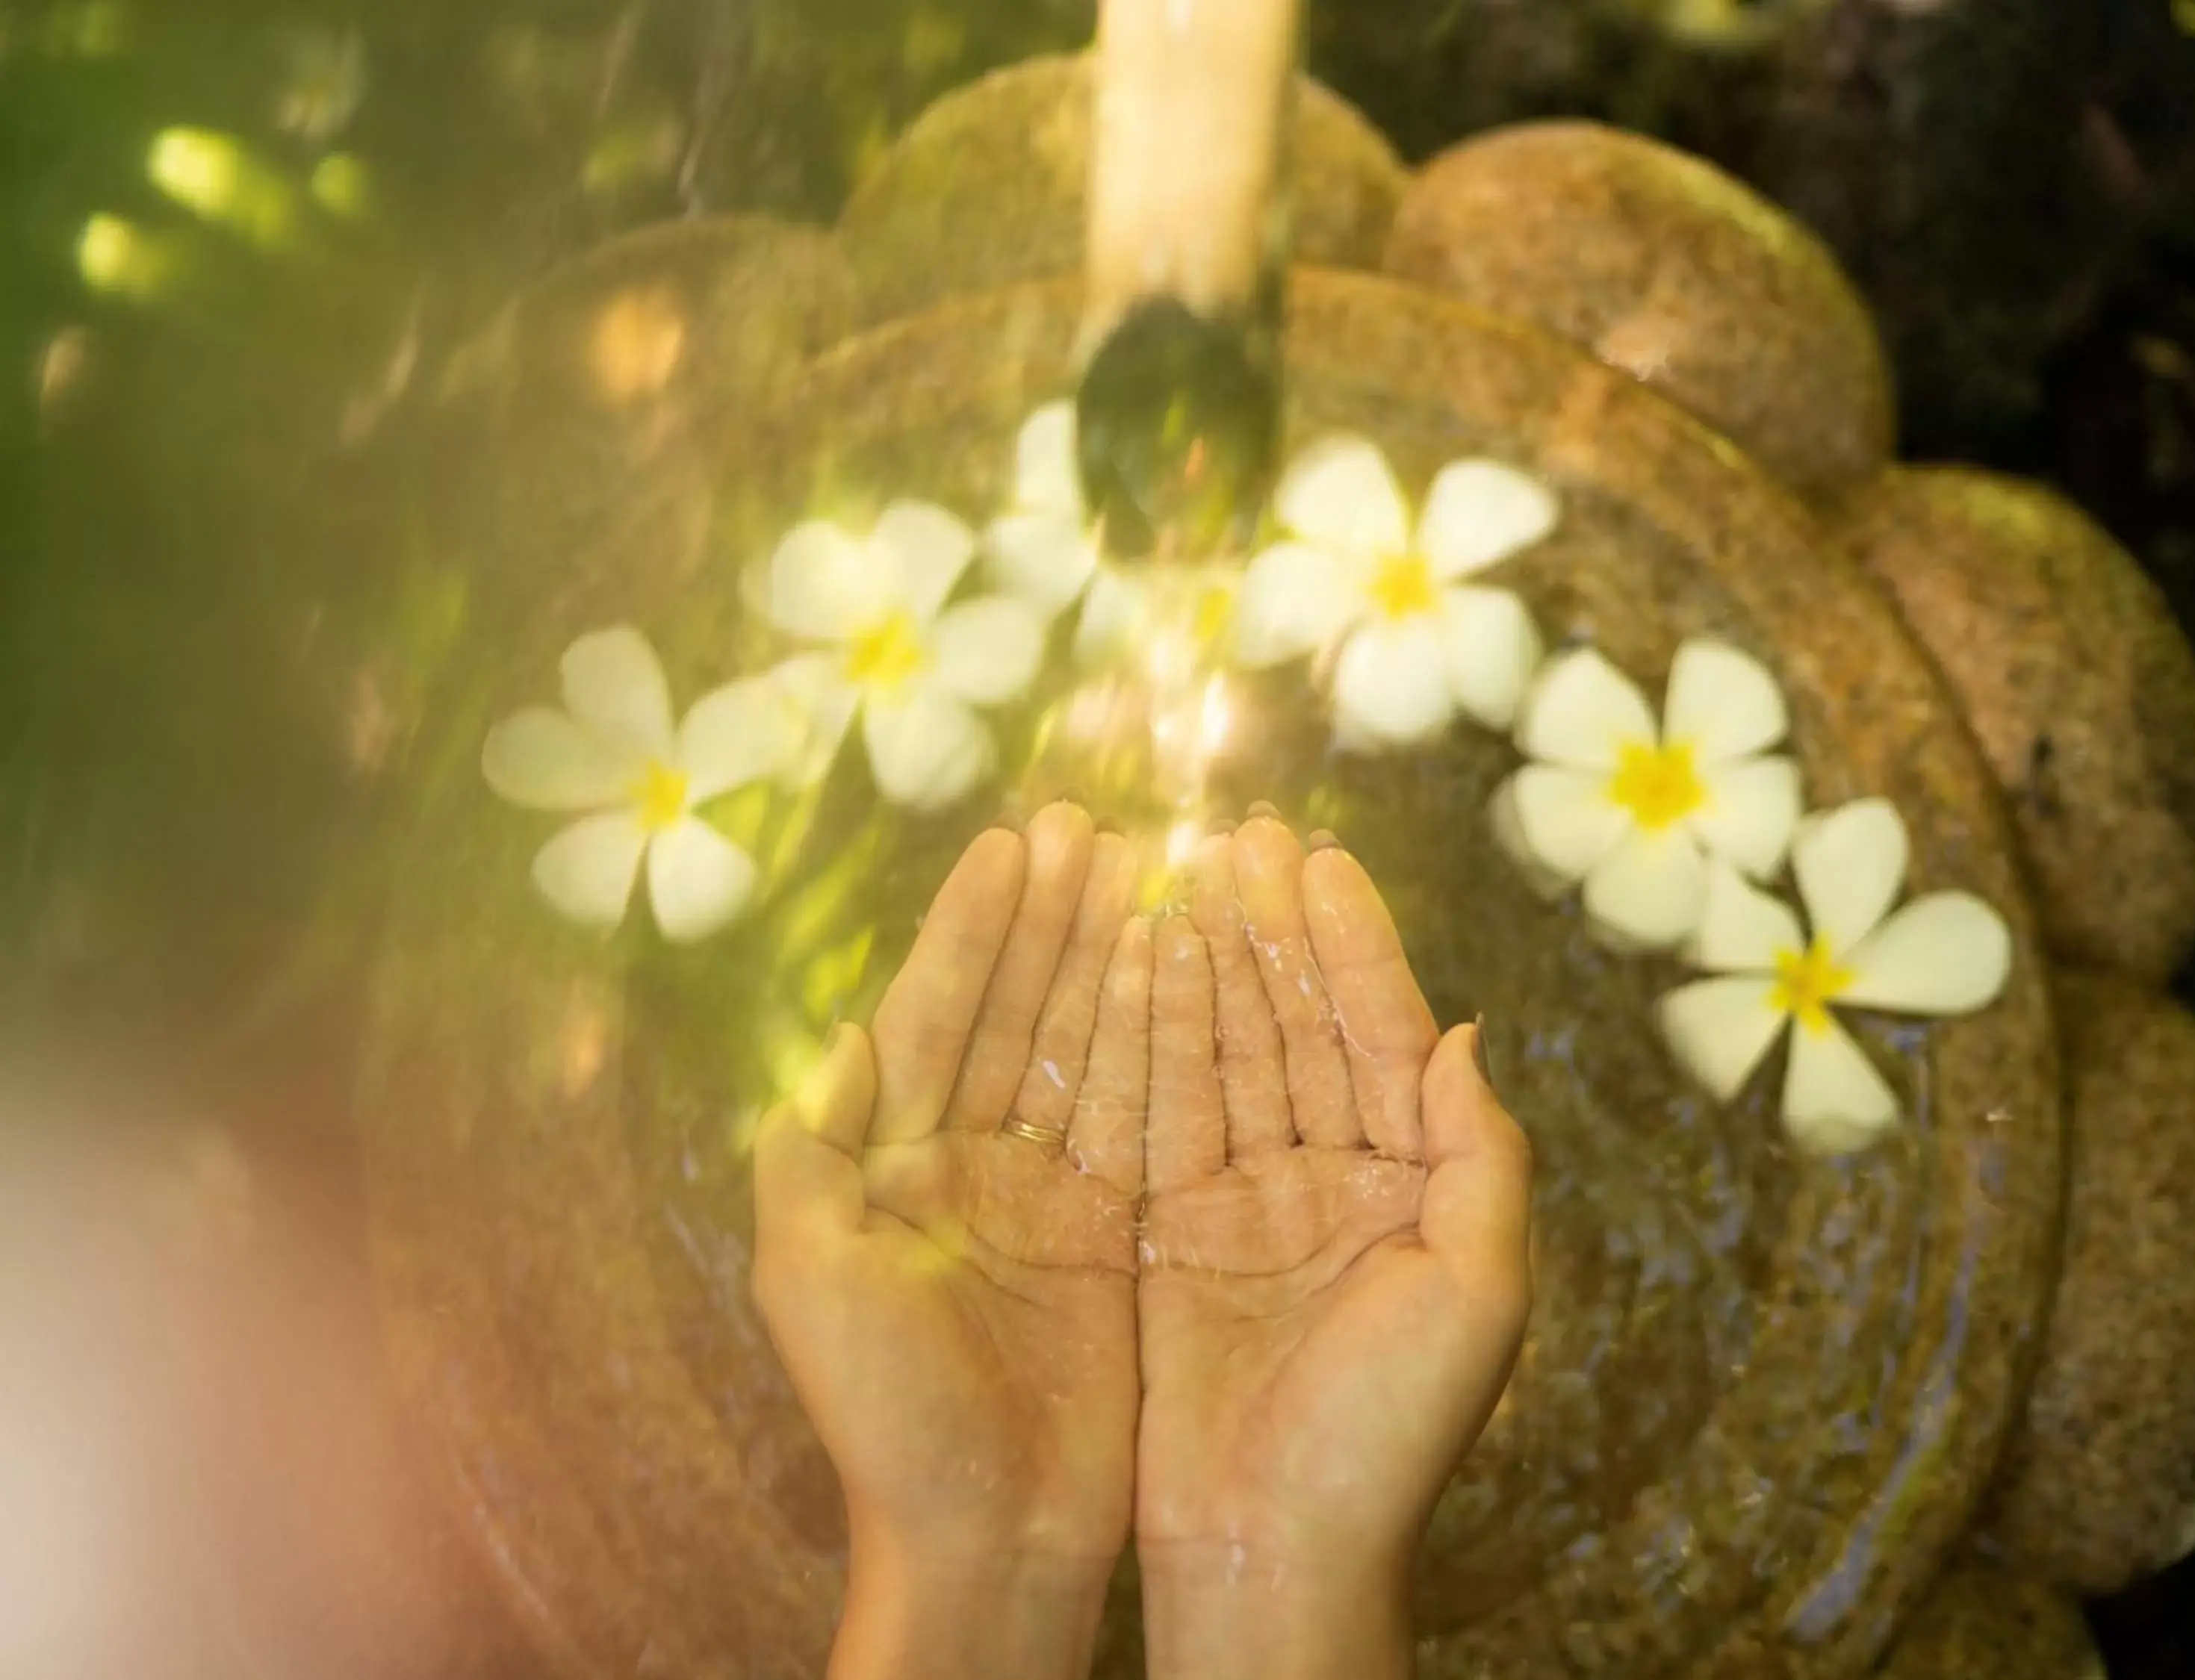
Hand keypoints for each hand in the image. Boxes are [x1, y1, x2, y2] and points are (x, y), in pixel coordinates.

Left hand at [752, 803, 1147, 1679]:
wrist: (987, 1535)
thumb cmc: (887, 1414)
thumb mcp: (810, 1278)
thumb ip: (812, 1151)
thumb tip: (841, 1039)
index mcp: (891, 1163)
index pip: (933, 1015)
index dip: (970, 928)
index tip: (1010, 841)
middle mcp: (969, 1164)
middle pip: (1013, 1013)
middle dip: (1047, 920)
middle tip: (1089, 827)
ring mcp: (1046, 1196)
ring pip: (1080, 1048)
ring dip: (1106, 959)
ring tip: (1141, 871)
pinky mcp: (1113, 1235)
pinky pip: (1136, 1116)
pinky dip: (1157, 1043)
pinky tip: (1180, 972)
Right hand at [1135, 815, 1533, 1678]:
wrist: (1273, 1547)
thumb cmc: (1389, 1435)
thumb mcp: (1479, 1294)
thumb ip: (1480, 1157)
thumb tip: (1468, 1032)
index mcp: (1411, 1188)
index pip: (1379, 1035)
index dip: (1351, 944)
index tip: (1316, 858)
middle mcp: (1328, 1182)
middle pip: (1296, 1026)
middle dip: (1272, 930)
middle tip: (1239, 834)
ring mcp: (1241, 1204)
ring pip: (1223, 1055)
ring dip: (1207, 963)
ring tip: (1184, 871)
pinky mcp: (1165, 1234)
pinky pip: (1156, 1114)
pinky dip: (1149, 1038)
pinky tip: (1136, 962)